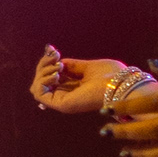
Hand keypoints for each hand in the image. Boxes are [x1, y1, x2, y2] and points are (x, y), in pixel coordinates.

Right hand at [28, 47, 144, 117]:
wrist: (121, 85)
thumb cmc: (111, 76)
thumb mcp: (87, 66)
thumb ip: (71, 65)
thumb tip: (55, 59)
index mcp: (73, 86)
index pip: (50, 75)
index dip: (48, 62)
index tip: (54, 52)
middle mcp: (66, 94)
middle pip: (41, 81)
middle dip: (43, 65)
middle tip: (55, 58)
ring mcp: (62, 100)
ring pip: (37, 87)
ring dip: (42, 73)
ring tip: (57, 68)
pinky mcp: (61, 104)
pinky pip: (39, 94)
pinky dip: (42, 81)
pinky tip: (55, 74)